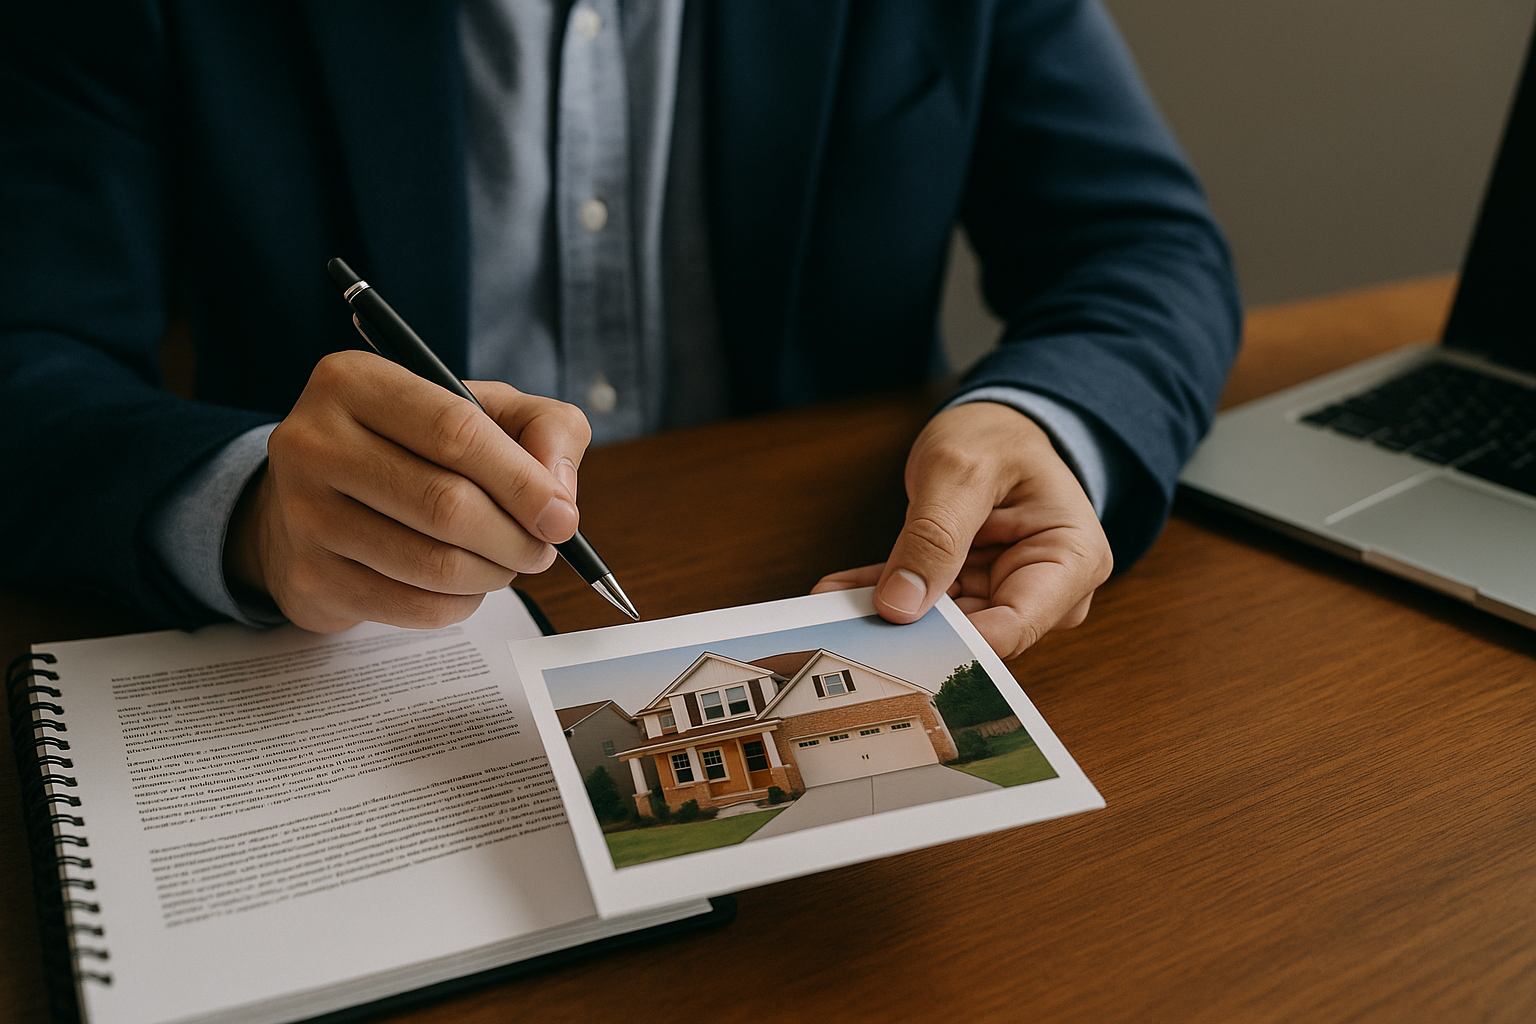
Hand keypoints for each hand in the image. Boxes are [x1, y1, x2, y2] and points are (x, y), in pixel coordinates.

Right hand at [224, 350, 590, 632]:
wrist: (317, 501)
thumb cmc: (413, 447)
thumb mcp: (482, 409)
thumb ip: (543, 426)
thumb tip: (559, 493)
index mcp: (355, 380)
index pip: (456, 431)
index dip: (522, 481)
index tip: (562, 516)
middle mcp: (314, 441)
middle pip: (446, 504)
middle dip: (515, 537)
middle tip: (542, 549)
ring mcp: (303, 514)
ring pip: (432, 564)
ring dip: (493, 574)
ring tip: (506, 563)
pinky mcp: (309, 577)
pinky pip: (412, 606)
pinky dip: (458, 604)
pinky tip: (464, 585)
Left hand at [812, 401, 1111, 659]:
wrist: (996, 428)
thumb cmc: (998, 438)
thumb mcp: (961, 470)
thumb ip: (934, 536)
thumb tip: (901, 604)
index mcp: (1072, 560)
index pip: (1014, 625)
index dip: (954, 639)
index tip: (895, 633)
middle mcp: (1049, 590)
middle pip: (977, 632)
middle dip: (912, 627)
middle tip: (847, 623)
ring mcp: (1008, 593)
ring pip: (941, 624)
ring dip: (888, 611)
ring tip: (833, 604)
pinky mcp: (972, 592)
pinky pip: (924, 603)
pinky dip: (883, 594)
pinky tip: (842, 591)